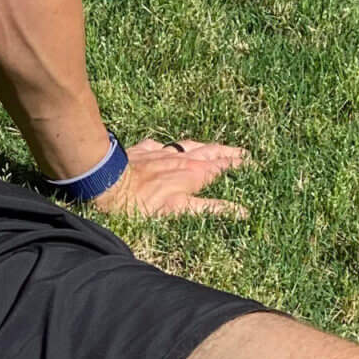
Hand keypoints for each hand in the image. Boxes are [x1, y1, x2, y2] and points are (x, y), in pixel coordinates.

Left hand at [93, 138, 249, 219]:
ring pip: (189, 146)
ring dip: (205, 147)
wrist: (106, 182)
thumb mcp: (181, 210)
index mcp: (194, 172)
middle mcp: (182, 158)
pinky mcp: (143, 151)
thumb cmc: (141, 202)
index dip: (238, 164)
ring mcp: (162, 153)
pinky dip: (171, 147)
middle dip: (227, 152)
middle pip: (210, 152)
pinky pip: (161, 145)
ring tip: (215, 147)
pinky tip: (169, 148)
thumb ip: (213, 209)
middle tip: (242, 152)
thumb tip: (243, 212)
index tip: (252, 162)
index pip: (222, 166)